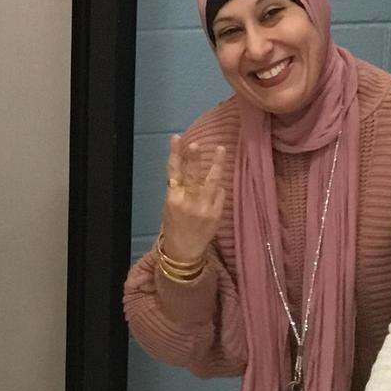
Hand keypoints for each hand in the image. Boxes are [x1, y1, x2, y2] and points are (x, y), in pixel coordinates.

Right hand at [158, 137, 225, 263]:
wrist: (184, 252)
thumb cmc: (174, 227)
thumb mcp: (169, 207)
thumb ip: (178, 189)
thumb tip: (189, 168)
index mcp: (173, 199)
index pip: (173, 171)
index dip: (175, 153)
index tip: (177, 138)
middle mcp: (188, 202)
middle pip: (192, 175)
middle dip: (194, 158)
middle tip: (197, 143)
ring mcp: (204, 208)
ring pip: (211, 182)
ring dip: (216, 164)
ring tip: (220, 149)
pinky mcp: (216, 215)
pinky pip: (220, 195)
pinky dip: (219, 188)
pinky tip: (218, 185)